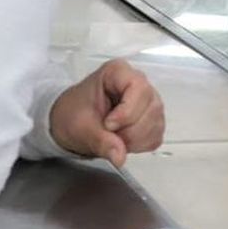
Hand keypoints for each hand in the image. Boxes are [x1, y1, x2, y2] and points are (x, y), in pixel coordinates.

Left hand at [49, 59, 164, 167]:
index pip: (139, 87)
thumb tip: (119, 156)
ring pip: (155, 123)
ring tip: (112, 137)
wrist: (71, 122)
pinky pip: (156, 135)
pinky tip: (123, 141)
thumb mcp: (80, 127)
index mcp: (118, 73)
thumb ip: (101, 141)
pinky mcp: (153, 119)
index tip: (108, 125)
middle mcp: (138, 84)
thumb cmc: (73, 112)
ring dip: (134, 140)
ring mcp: (148, 101)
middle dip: (129, 130)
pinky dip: (139, 145)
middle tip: (107, 134)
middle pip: (150, 108)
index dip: (127, 111)